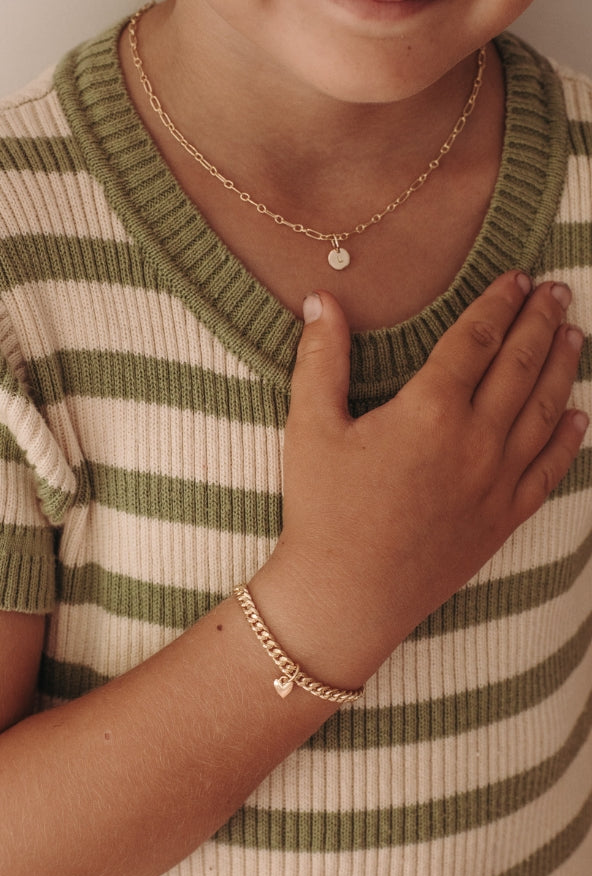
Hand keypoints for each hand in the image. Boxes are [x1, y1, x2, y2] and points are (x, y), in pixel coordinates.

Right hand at [260, 272, 586, 681]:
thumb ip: (321, 359)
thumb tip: (320, 300)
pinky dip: (568, 439)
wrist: (347, 597)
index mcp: (429, 410)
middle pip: (520, 365)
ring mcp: (496, 482)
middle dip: (541, 322)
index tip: (517, 277)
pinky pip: (550, 470)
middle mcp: (475, 440)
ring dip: (562, 368)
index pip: (476, 339)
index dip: (498, 303)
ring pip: (544, 410)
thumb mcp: (310, 428)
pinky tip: (577, 416)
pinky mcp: (503, 518)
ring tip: (573, 335)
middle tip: (557, 292)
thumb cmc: (323, 511)